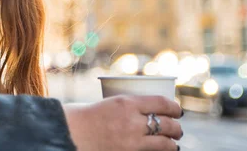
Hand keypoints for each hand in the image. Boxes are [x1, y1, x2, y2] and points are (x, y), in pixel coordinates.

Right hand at [63, 95, 182, 150]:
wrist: (68, 134)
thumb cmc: (83, 117)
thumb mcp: (108, 103)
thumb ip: (126, 108)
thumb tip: (144, 112)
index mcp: (126, 102)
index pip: (161, 103)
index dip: (174, 107)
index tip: (178, 110)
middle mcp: (132, 121)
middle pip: (167, 124)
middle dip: (176, 127)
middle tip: (177, 129)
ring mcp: (131, 141)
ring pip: (164, 143)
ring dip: (172, 143)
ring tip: (173, 143)